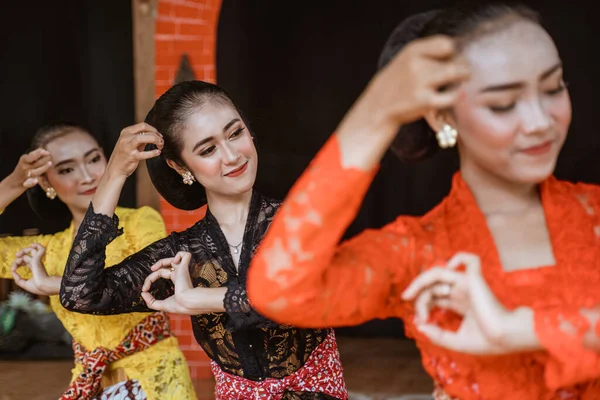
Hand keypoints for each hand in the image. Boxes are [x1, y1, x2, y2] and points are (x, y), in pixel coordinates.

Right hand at [11, 148, 52, 188]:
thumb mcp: (26, 160)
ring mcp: (25, 175)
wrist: (14, 182)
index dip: (39, 154)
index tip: (47, 151)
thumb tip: (43, 149)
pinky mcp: (26, 183)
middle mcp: (24, 167)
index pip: (32, 156)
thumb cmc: (23, 169)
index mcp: (24, 160)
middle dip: (44, 159)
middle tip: (51, 156)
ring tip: (50, 163)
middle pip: (36, 163)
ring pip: (35, 172)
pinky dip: (32, 182)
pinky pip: (29, 183)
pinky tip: (35, 180)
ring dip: (43, 168)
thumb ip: (34, 154)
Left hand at [11, 243, 58, 295]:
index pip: (26, 261)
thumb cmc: (38, 287)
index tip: (13, 270)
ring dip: (23, 250)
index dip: (18, 263)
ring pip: (32, 250)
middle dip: (19, 256)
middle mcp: (37, 264)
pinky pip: (41, 249)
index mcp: (35, 268)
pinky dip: (37, 245)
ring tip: (17, 255)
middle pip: (27, 255)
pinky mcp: (38, 259)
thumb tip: (13, 272)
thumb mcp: (24, 284)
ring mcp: (38, 261)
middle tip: (15, 258)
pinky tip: (31, 245)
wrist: (44, 287)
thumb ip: (18, 278)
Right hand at [106, 122, 162, 178]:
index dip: (153, 129)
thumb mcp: (131, 143)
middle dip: (156, 134)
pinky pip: (144, 153)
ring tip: (160, 145)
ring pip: (142, 138)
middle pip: (144, 129)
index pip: (142, 125)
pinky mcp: (131, 157)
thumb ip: (141, 138)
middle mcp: (125, 138)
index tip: (159, 135)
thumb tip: (154, 134)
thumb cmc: (124, 156)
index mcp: (126, 132)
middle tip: (161, 141)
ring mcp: (127, 147)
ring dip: (155, 140)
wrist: (115, 169)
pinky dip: (153, 152)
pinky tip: (158, 152)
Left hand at [141, 252, 196, 313]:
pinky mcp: (184, 268)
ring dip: (162, 261)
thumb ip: (150, 302)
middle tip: (150, 271)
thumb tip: (143, 293)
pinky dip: (179, 255)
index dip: (151, 279)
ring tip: (154, 268)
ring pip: (173, 259)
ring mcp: (182, 271)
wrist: (187, 304)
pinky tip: (173, 262)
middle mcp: (180, 275)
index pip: (162, 273)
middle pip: (165, 266)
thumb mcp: (161, 305)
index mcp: (177, 282)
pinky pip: (186, 255)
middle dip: (156, 267)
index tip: (144, 289)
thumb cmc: (179, 305)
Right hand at [369, 35, 469, 126]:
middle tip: (464, 72)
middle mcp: (416, 64)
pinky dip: (456, 96)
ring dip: (463, 77)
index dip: (454, 51)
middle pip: (453, 58)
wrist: (377, 107)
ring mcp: (420, 83)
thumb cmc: (396, 84)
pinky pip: (451, 96)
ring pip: (455, 73)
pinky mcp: (424, 102)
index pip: (445, 43)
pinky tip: (454, 96)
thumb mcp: (405, 60)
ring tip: (463, 81)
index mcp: (412, 51)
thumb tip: (458, 49)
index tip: (455, 59)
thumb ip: (427, 53)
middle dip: (462, 66)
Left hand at [402, 252, 522, 354]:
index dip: (422, 307)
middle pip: (432, 287)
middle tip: (419, 316)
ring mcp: (467, 283)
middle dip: (419, 300)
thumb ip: (437, 335)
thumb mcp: (456, 341)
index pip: (434, 297)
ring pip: (437, 273)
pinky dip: (458, 258)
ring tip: (409, 295)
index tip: (420, 322)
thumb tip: (419, 325)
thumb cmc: (487, 341)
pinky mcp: (474, 279)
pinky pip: (470, 259)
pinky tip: (447, 269)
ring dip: (420, 283)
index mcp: (460, 303)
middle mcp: (462, 291)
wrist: (506, 338)